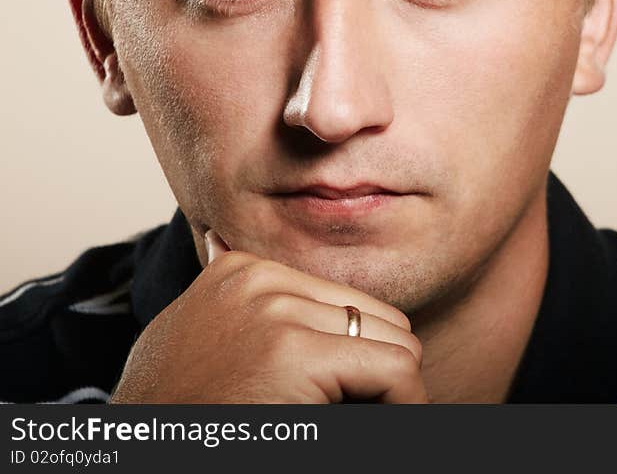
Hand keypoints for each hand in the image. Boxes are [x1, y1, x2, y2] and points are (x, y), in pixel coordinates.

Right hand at [109, 230, 427, 402]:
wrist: (139, 452)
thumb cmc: (174, 407)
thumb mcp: (195, 330)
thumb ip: (227, 295)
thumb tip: (216, 239)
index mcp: (242, 271)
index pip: (343, 304)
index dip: (351, 354)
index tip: (333, 391)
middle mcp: (259, 280)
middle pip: (374, 317)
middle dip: (375, 365)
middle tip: (350, 407)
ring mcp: (274, 312)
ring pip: (395, 342)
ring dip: (389, 387)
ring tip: (348, 414)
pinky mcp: (293, 353)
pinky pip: (397, 371)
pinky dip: (403, 404)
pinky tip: (371, 421)